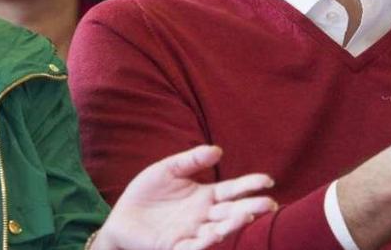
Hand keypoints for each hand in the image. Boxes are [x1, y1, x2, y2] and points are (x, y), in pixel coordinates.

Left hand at [92, 145, 276, 249]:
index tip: (267, 180)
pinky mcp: (176, 246)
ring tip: (244, 216)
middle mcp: (204, 216)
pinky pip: (194, 246)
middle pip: (232, 211)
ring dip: (232, 224)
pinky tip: (216, 235)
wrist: (121, 216)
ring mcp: (192, 232)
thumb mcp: (168, 170)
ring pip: (218, 229)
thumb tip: (218, 150)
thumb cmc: (147, 192)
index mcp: (205, 196)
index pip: (233, 190)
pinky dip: (206, 242)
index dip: (249, 185)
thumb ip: (191, 161)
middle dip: (251, 207)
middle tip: (269, 203)